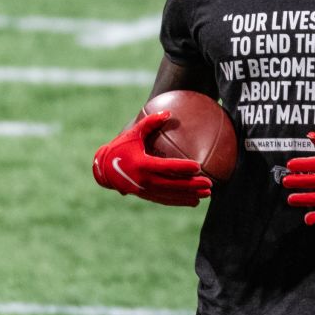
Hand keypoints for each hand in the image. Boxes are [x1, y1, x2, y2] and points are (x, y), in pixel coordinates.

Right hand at [93, 111, 212, 206]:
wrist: (104, 170)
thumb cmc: (120, 147)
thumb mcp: (133, 133)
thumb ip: (150, 122)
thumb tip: (168, 112)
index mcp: (142, 164)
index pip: (166, 167)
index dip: (182, 167)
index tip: (198, 166)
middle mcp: (144, 180)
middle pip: (172, 184)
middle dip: (192, 185)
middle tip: (209, 184)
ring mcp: (145, 190)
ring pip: (171, 195)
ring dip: (189, 195)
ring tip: (206, 195)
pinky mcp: (145, 195)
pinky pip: (165, 200)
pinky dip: (179, 201)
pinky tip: (194, 201)